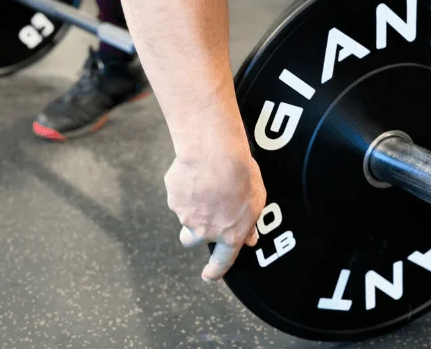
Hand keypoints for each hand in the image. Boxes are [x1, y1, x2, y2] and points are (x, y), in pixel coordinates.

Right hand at [165, 146, 266, 281]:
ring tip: (206, 179)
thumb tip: (250, 239)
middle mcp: (204, 231)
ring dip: (191, 203)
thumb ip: (250, 223)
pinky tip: (196, 171)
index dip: (215, 271)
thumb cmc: (241, 175)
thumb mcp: (256, 200)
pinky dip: (184, 186)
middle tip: (201, 213)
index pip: (222, 261)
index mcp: (229, 234)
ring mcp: (185, 215)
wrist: (215, 154)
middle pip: (190, 240)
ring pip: (184, 214)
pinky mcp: (173, 198)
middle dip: (192, 231)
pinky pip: (177, 194)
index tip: (209, 275)